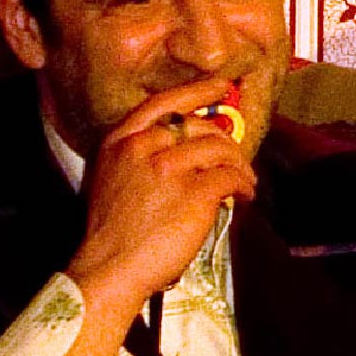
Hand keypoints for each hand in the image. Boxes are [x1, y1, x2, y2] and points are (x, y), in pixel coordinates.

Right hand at [62, 79, 254, 312]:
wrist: (110, 269)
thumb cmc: (110, 234)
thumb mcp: (110, 179)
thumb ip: (138, 157)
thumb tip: (182, 152)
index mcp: (120, 142)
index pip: (163, 104)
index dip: (196, 92)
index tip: (220, 87)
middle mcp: (143, 147)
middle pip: (197, 126)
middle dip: (222, 140)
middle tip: (234, 157)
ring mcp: (169, 168)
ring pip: (219, 149)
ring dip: (238, 164)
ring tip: (245, 180)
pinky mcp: (194, 192)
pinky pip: (230, 177)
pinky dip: (243, 184)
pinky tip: (245, 194)